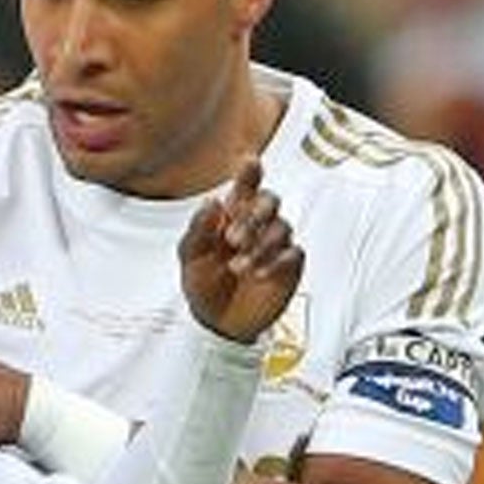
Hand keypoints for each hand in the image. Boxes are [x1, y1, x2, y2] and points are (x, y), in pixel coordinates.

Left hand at [178, 156, 303, 341]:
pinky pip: (293, 253)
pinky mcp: (289, 266)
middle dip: (253, 217)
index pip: (245, 187)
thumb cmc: (202, 284)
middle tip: (232, 240)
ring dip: (259, 246)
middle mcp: (256, 225)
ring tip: (238, 268)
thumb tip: (213, 201)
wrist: (216, 322)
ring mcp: (274, 244)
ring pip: (282, 228)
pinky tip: (259, 275)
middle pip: (269, 201)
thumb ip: (199, 229)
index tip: (251, 161)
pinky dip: (275, 262)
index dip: (250, 173)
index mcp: (230, 216)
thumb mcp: (190, 257)